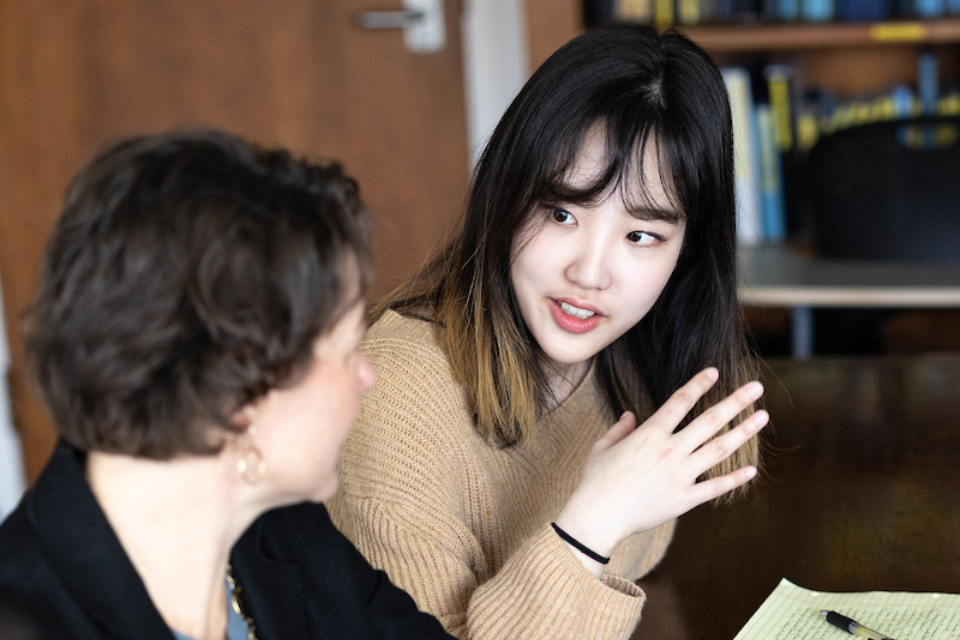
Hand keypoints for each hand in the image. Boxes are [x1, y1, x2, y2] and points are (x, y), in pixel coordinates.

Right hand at [554, 367, 767, 573]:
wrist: (599, 516)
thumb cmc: (595, 481)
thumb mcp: (602, 447)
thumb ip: (620, 428)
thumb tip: (630, 415)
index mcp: (649, 434)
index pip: (680, 401)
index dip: (699, 384)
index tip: (715, 372)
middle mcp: (670, 450)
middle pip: (710, 420)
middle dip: (735, 401)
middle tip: (756, 387)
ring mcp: (680, 474)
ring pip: (719, 449)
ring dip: (743, 431)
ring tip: (762, 417)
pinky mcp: (684, 498)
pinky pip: (715, 486)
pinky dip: (734, 478)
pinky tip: (752, 469)